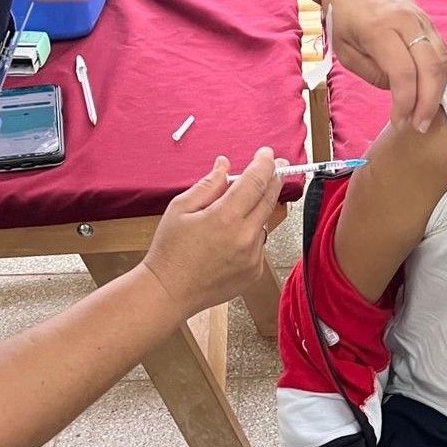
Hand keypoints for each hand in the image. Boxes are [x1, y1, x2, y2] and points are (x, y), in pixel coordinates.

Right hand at [143, 148, 285, 317]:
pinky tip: (228, 239)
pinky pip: (259, 243)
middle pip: (269, 199)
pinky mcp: (254, 271)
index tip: (267, 154)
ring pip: (264, 222)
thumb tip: (224, 165)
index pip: (255, 182)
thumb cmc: (169, 251)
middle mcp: (244, 237)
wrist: (169, 292)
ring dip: (257, 210)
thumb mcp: (180, 208)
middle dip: (275, 179)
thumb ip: (207, 184)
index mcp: (225, 218)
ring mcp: (252, 257)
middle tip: (277, 166)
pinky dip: (250, 234)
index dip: (264, 164)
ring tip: (233, 212)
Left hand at [321, 0, 446, 132]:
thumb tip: (400, 91)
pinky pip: (442, 52)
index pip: (403, 73)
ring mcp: (422, 20)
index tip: (399, 122)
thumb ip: (372, 73)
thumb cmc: (344, 17)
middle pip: (431, 67)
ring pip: (442, 60)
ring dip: (438, 91)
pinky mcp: (429, 22)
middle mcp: (406, 22)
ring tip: (425, 114)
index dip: (405, 103)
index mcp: (380, 28)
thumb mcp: (344, 50)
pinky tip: (429, 92)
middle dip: (428, 102)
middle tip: (419, 125)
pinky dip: (439, 75)